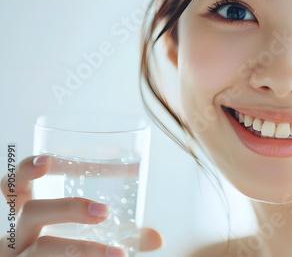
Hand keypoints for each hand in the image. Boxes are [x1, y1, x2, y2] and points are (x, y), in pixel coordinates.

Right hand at [0, 155, 162, 255]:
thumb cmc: (67, 250)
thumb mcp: (89, 236)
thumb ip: (123, 233)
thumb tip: (159, 238)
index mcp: (28, 215)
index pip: (15, 186)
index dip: (27, 170)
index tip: (48, 161)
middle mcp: (16, 235)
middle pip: (30, 212)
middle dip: (69, 208)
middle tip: (104, 211)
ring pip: (41, 250)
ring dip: (84, 250)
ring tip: (117, 255)